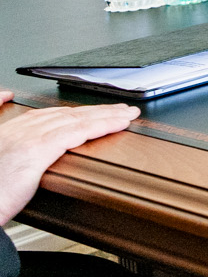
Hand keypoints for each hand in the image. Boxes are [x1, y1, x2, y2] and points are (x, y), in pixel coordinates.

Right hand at [0, 94, 137, 223]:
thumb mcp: (1, 167)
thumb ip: (16, 156)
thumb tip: (27, 165)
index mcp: (8, 133)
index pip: (48, 115)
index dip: (74, 111)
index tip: (95, 109)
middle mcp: (17, 130)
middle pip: (65, 114)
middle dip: (96, 110)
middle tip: (120, 109)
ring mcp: (27, 138)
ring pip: (75, 119)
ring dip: (105, 115)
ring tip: (126, 114)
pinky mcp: (36, 150)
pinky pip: (76, 132)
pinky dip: (99, 125)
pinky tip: (116, 124)